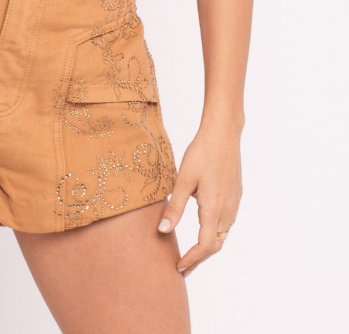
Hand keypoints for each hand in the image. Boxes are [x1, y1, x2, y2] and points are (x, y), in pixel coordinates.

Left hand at [157, 125, 242, 274]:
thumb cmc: (202, 153)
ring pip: (222, 235)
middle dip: (199, 259)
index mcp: (214, 209)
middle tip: (182, 267)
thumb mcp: (183, 179)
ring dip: (207, 247)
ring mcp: (234, 204)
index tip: (178, 267)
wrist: (223, 133)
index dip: (192, 260)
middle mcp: (227, 211)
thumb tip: (164, 231)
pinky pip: (226, 223)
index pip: (205, 246)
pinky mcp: (236, 196)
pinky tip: (203, 229)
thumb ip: (175, 207)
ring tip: (190, 252)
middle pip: (215, 245)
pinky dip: (214, 234)